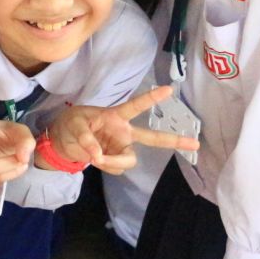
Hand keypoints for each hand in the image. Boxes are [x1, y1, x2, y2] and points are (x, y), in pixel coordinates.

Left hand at [47, 86, 198, 174]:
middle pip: (153, 137)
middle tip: (196, 144)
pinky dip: (106, 166)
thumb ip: (86, 139)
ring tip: (95, 157)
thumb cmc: (72, 124)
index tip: (169, 89)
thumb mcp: (74, 125)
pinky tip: (96, 159)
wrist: (63, 140)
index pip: (136, 106)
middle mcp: (124, 132)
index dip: (151, 98)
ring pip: (129, 160)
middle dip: (174, 140)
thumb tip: (98, 156)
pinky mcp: (116, 159)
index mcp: (116, 116)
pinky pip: (117, 168)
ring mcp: (122, 146)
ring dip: (113, 162)